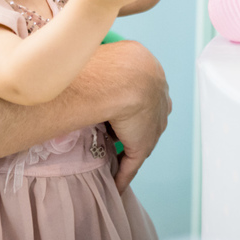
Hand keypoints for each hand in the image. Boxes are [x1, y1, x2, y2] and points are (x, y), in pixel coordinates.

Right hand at [101, 42, 170, 192]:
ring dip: (127, 147)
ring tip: (108, 155)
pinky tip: (115, 186)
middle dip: (132, 121)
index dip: (129, 97)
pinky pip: (132, 162)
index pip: (144, 88)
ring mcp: (153, 122)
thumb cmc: (107, 61)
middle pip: (146, 113)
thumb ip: (106, 63)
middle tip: (109, 127)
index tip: (113, 102)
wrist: (122, 78)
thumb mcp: (109, 54)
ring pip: (139, 137)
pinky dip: (123, 175)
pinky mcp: (143, 143)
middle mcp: (158, 95)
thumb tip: (82, 61)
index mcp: (150, 69)